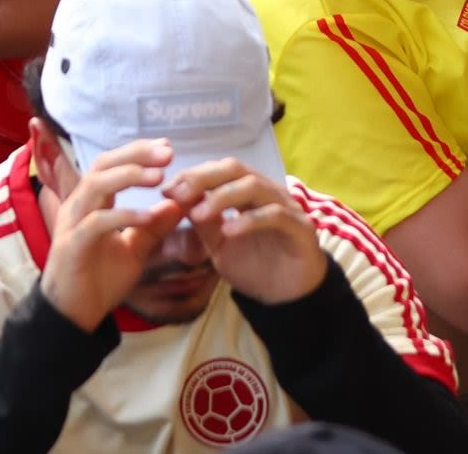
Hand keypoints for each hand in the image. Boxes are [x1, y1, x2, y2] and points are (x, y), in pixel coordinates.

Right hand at [41, 140, 185, 330]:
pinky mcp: (73, 245)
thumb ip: (153, 227)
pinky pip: (97, 223)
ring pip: (96, 186)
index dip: (138, 152)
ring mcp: (73, 224)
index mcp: (92, 203)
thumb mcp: (134, 250)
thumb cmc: (99, 280)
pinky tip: (149, 216)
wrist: (75, 316)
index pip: (111, 164)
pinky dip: (124, 216)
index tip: (167, 148)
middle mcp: (79, 206)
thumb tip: (178, 204)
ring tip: (159, 176)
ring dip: (129, 176)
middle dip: (136, 155)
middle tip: (167, 153)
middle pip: (102, 165)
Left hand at [167, 157, 327, 305]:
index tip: (166, 190)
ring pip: (254, 186)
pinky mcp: (300, 227)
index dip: (192, 176)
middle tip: (179, 195)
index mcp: (246, 192)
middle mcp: (266, 191)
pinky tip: (230, 230)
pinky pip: (275, 214)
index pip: (218, 170)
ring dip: (223, 197)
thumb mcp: (218, 245)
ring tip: (200, 214)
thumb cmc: (253, 267)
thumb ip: (203, 223)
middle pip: (234, 169)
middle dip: (204, 178)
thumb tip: (175, 200)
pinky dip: (250, 220)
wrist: (286, 297)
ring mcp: (286, 206)